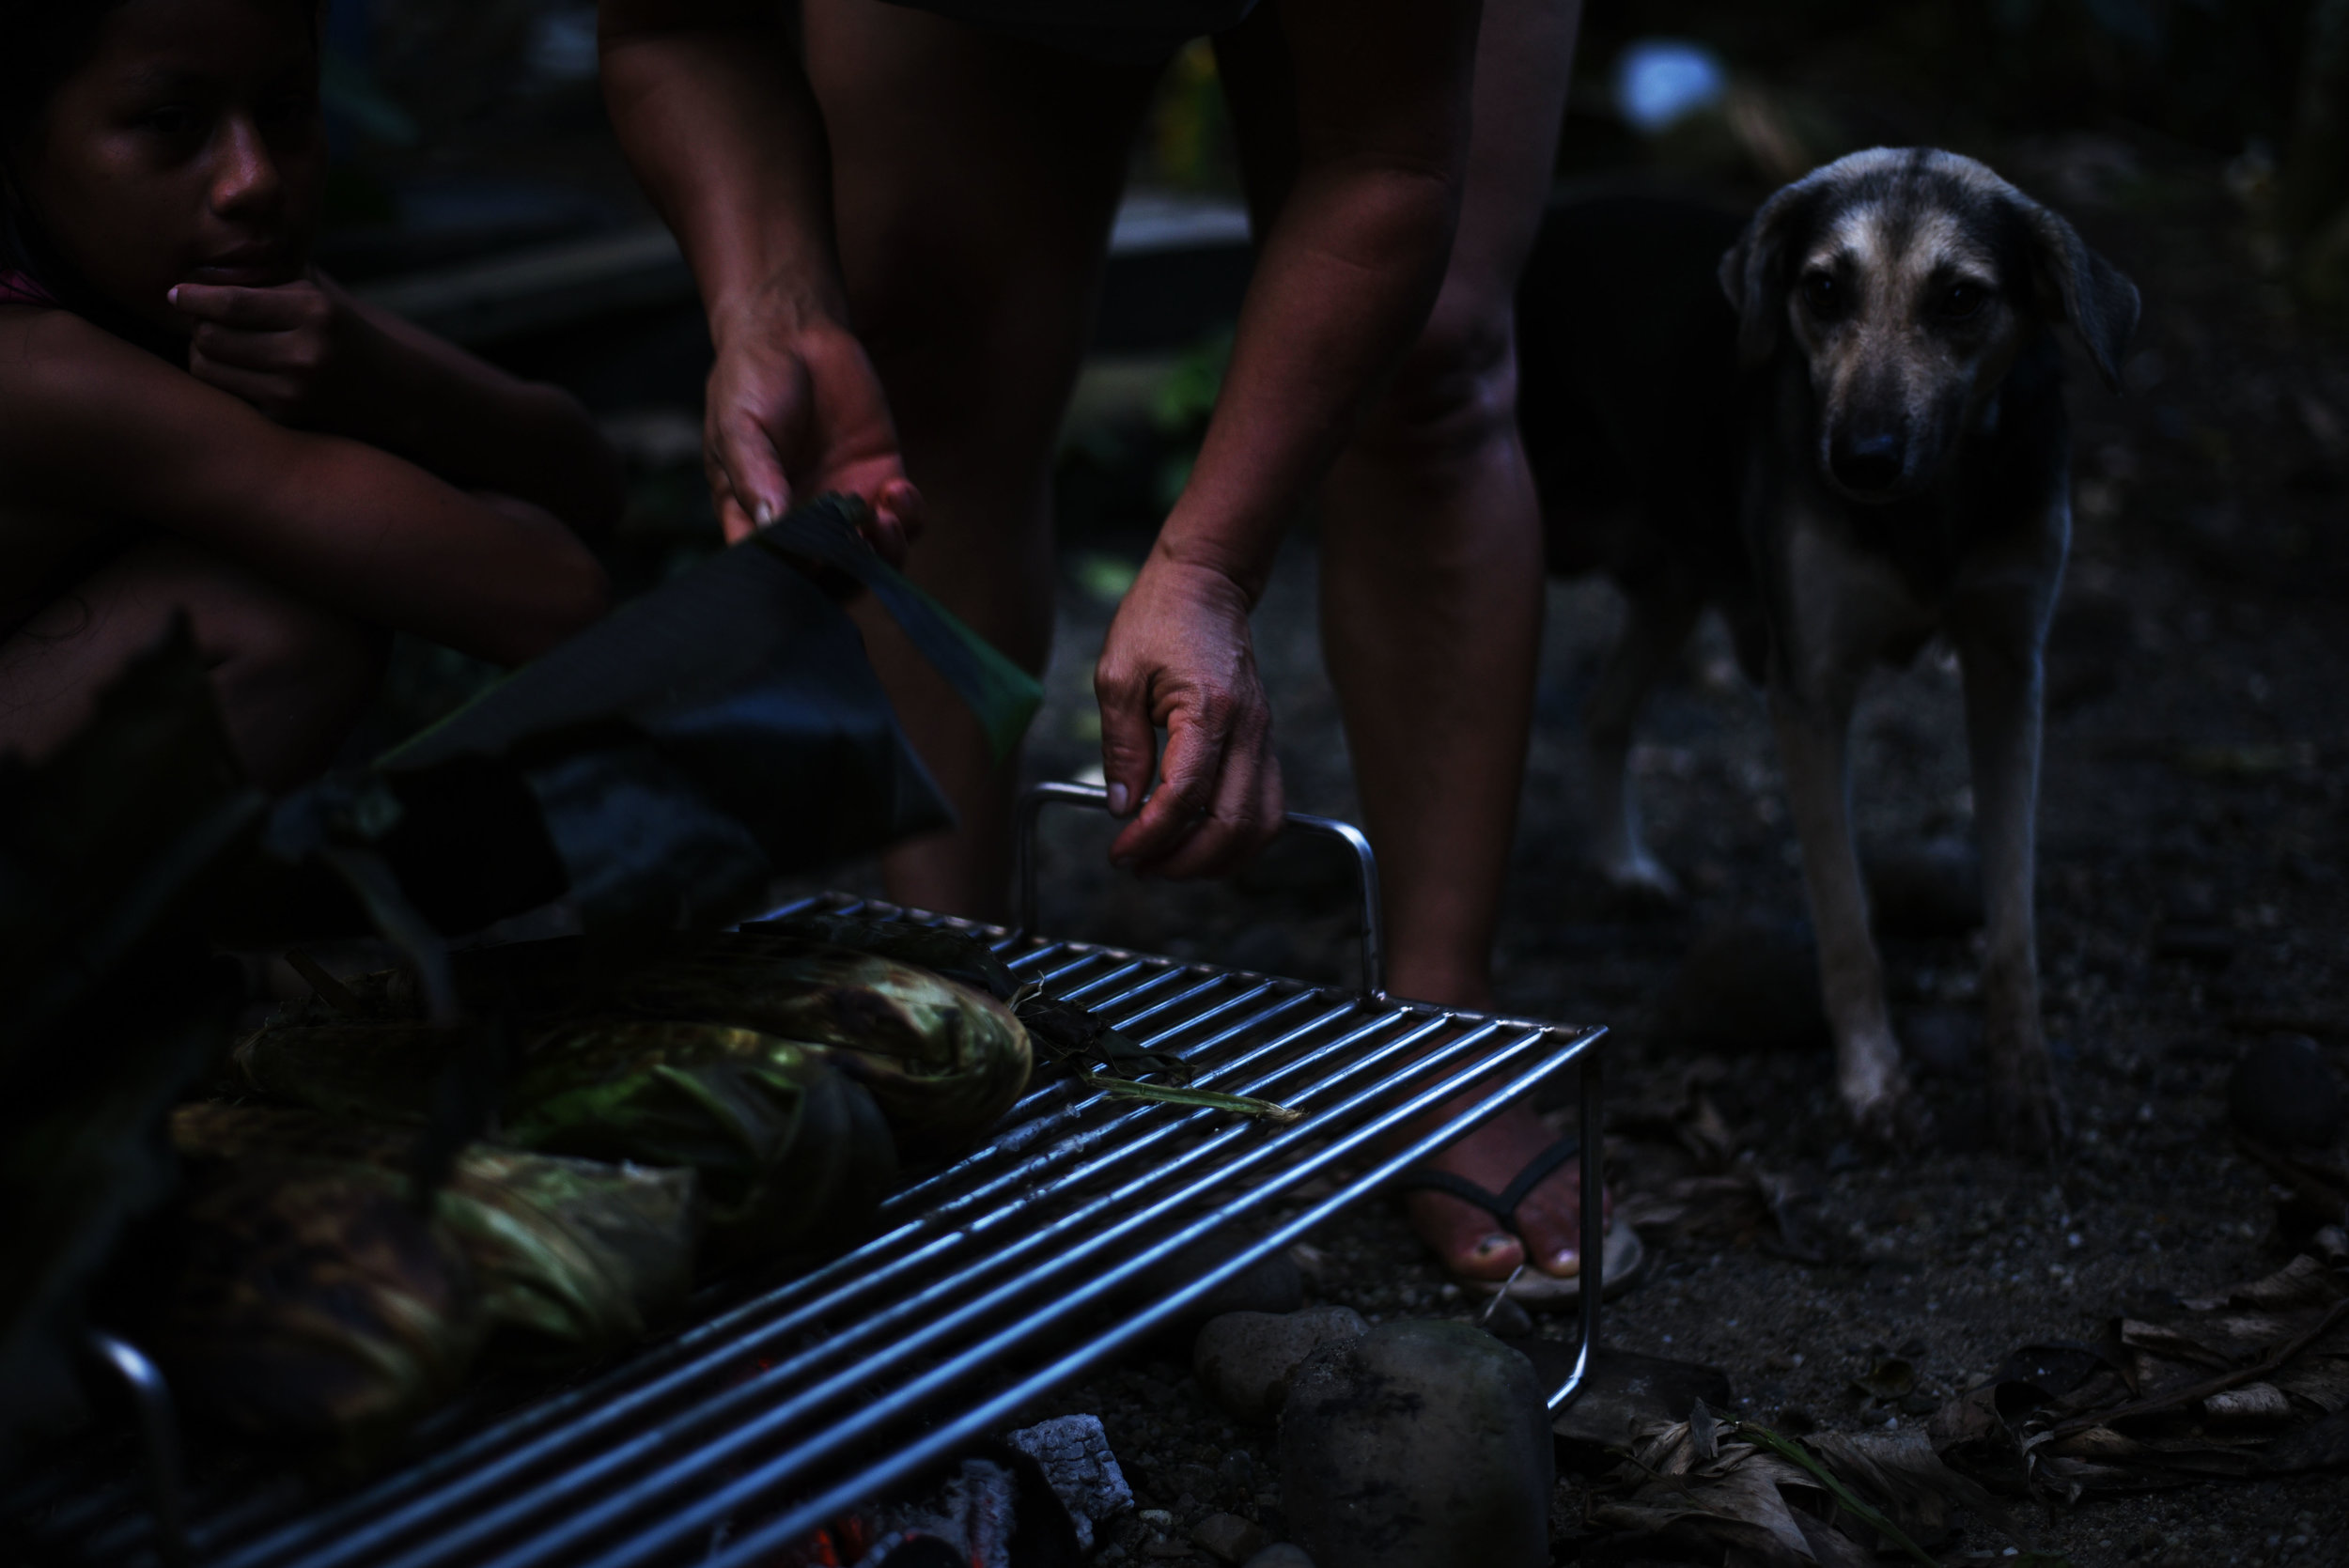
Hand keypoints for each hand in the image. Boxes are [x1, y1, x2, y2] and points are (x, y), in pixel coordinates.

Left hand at [172, 272, 374, 428]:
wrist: (399, 393)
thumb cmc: (344, 334)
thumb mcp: (319, 297)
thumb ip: (267, 279)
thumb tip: (198, 269)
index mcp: (314, 311)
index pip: (229, 302)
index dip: (192, 297)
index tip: (176, 293)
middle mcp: (305, 352)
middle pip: (211, 336)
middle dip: (197, 326)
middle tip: (199, 321)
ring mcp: (295, 391)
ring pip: (209, 367)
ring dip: (201, 353)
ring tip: (214, 345)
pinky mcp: (288, 418)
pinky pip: (226, 392)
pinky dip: (222, 379)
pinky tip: (235, 370)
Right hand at [704, 286, 918, 562]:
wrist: (793, 333)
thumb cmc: (749, 381)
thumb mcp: (738, 428)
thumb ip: (754, 477)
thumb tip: (772, 527)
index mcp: (756, 518)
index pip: (774, 570)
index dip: (793, 580)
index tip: (810, 562)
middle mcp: (803, 522)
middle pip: (831, 578)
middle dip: (850, 575)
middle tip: (858, 550)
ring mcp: (845, 504)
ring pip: (874, 557)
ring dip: (885, 553)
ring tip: (882, 520)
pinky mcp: (881, 478)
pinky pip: (904, 518)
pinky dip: (908, 516)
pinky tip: (898, 490)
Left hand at [1093, 554, 1283, 877]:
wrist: (1206, 585)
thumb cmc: (1158, 620)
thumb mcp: (1118, 676)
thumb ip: (1121, 747)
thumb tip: (1122, 808)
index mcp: (1208, 710)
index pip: (1185, 797)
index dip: (1149, 836)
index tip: (1119, 852)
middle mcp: (1247, 730)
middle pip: (1231, 825)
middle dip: (1183, 861)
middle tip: (1140, 867)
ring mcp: (1263, 738)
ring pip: (1260, 826)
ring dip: (1217, 860)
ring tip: (1170, 862)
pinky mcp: (1265, 743)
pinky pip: (1266, 809)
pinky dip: (1237, 839)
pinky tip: (1200, 841)